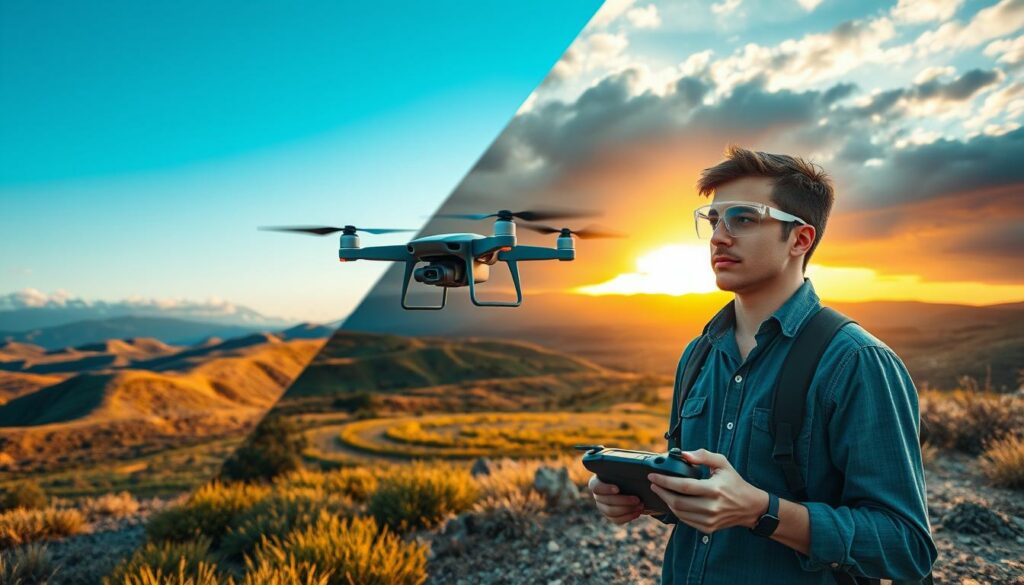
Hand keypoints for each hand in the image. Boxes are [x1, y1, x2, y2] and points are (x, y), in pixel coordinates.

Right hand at [587, 474, 643, 524]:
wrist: (630, 487)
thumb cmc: (625, 475)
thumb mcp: (623, 470)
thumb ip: (623, 469)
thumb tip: (630, 465)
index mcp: (596, 483)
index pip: (596, 487)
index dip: (606, 489)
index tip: (617, 489)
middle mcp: (597, 496)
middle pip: (606, 501)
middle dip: (623, 501)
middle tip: (637, 499)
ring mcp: (602, 507)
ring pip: (611, 512)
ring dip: (627, 510)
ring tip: (640, 506)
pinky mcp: (610, 516)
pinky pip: (617, 520)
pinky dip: (628, 517)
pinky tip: (637, 513)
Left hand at [648, 448, 767, 533]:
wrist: (749, 507)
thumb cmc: (734, 482)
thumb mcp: (722, 463)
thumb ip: (703, 455)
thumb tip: (683, 454)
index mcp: (715, 489)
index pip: (683, 486)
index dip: (665, 481)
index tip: (653, 476)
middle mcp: (712, 507)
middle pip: (677, 502)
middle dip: (661, 492)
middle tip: (654, 483)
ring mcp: (709, 520)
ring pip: (679, 513)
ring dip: (666, 501)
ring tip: (661, 491)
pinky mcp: (708, 528)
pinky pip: (685, 520)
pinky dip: (675, 510)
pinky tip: (672, 501)